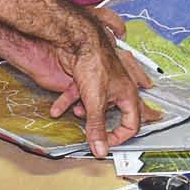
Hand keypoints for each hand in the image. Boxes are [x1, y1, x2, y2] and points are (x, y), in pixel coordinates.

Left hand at [46, 8, 151, 156]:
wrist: (78, 39)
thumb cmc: (95, 64)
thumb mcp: (95, 102)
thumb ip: (97, 127)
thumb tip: (101, 150)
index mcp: (128, 95)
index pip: (133, 124)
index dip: (119, 137)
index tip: (105, 143)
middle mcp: (118, 88)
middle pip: (115, 114)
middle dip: (104, 124)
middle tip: (100, 137)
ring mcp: (102, 83)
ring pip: (95, 104)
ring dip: (85, 112)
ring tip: (78, 112)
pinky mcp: (88, 78)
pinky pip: (80, 94)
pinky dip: (68, 101)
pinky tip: (57, 109)